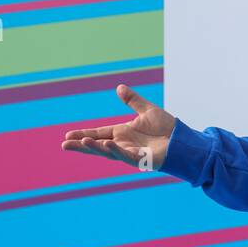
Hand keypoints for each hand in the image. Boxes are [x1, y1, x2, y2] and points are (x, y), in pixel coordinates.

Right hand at [61, 84, 176, 170]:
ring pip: (108, 151)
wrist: (183, 139)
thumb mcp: (147, 111)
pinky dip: (115, 150)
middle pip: (98, 145)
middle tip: (64, 145)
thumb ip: (133, 101)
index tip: (67, 136)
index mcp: (123, 133)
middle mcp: (124, 144)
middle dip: (81, 145)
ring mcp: (131, 152)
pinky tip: (106, 144)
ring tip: (81, 142)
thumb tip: (119, 87)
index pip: (98, 134)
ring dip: (95, 147)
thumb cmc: (166, 128)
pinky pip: (126, 155)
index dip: (84, 134)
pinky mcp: (141, 158)